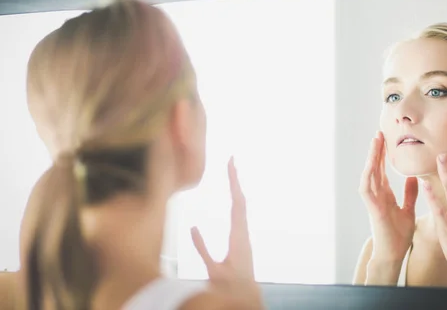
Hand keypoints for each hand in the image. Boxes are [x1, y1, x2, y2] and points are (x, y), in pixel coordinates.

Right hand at [191, 157, 263, 307]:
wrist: (245, 296)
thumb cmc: (230, 286)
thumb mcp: (214, 269)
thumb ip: (202, 250)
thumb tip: (192, 228)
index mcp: (238, 236)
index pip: (237, 204)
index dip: (234, 183)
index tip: (231, 164)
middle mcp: (243, 232)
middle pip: (240, 200)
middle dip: (235, 180)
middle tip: (232, 160)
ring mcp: (243, 234)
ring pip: (241, 207)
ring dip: (235, 189)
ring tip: (232, 172)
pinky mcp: (240, 239)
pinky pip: (237, 216)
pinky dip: (233, 203)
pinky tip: (228, 198)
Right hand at [359, 131, 418, 263]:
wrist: (393, 253)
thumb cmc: (399, 235)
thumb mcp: (408, 209)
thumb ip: (409, 193)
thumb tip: (413, 177)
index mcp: (384, 194)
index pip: (382, 169)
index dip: (383, 154)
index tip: (386, 139)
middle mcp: (377, 194)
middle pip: (375, 167)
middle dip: (377, 150)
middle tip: (380, 132)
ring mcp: (372, 200)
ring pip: (369, 173)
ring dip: (372, 157)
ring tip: (376, 141)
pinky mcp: (372, 207)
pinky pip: (366, 188)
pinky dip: (368, 175)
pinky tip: (371, 164)